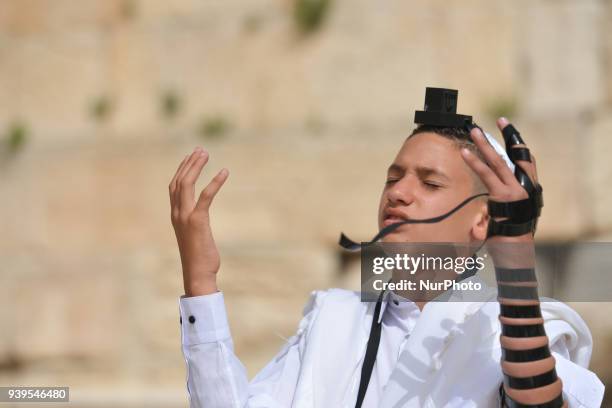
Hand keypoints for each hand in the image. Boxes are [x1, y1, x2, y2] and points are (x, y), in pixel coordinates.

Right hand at [169, 147, 228, 295]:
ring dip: (197, 166)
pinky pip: (206, 196)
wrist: (198, 274)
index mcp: (175, 215)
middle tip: (201, 150)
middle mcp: (177, 213)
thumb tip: (200, 219)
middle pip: (179, 180)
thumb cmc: (200, 258)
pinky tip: (224, 172)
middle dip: (190, 163)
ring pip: (187, 184)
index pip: (174, 186)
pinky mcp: (198, 221)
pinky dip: (215, 182)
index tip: (192, 156)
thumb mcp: (194, 236)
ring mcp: (185, 217)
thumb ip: (194, 224)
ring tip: (206, 154)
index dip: (182, 169)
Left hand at [460, 118, 539, 241]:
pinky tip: (464, 153)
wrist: (516, 253)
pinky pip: (486, 175)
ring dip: (485, 144)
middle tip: (498, 120)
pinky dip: (474, 162)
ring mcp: (515, 190)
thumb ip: (502, 205)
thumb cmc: (511, 239)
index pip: (526, 162)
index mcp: (529, 190)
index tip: (510, 131)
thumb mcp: (509, 217)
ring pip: (498, 162)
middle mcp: (525, 187)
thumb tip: (492, 202)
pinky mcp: (503, 195)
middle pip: (516, 155)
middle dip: (507, 136)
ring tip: (474, 131)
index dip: (519, 145)